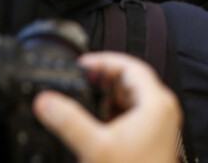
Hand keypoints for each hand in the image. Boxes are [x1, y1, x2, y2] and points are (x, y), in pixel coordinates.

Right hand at [32, 52, 181, 162]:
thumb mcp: (95, 147)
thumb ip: (68, 121)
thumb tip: (46, 101)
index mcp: (156, 102)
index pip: (131, 66)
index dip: (104, 60)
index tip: (82, 64)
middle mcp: (162, 110)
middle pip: (131, 81)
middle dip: (103, 81)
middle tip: (79, 82)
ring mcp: (159, 125)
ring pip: (131, 99)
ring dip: (107, 98)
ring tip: (84, 103)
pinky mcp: (152, 139)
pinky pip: (132, 116)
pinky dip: (113, 115)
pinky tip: (96, 126)